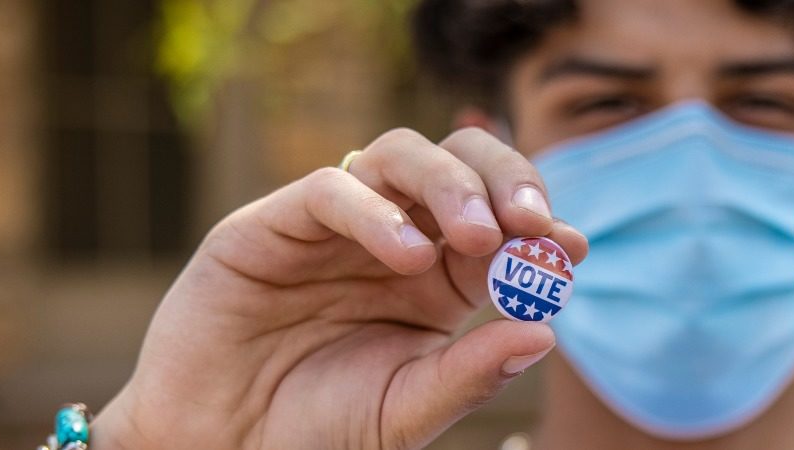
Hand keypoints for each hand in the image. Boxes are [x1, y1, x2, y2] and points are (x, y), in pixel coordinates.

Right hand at [91, 128, 586, 448]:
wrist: (223, 448)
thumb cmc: (317, 428)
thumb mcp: (408, 410)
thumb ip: (471, 374)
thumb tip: (545, 332)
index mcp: (440, 278)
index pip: (501, 226)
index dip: (539, 225)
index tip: (570, 247)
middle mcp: (394, 237)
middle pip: (461, 165)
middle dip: (506, 181)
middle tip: (532, 224)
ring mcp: (335, 224)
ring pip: (400, 156)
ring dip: (451, 185)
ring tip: (479, 239)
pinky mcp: (272, 224)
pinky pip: (331, 190)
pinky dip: (376, 213)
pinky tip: (409, 256)